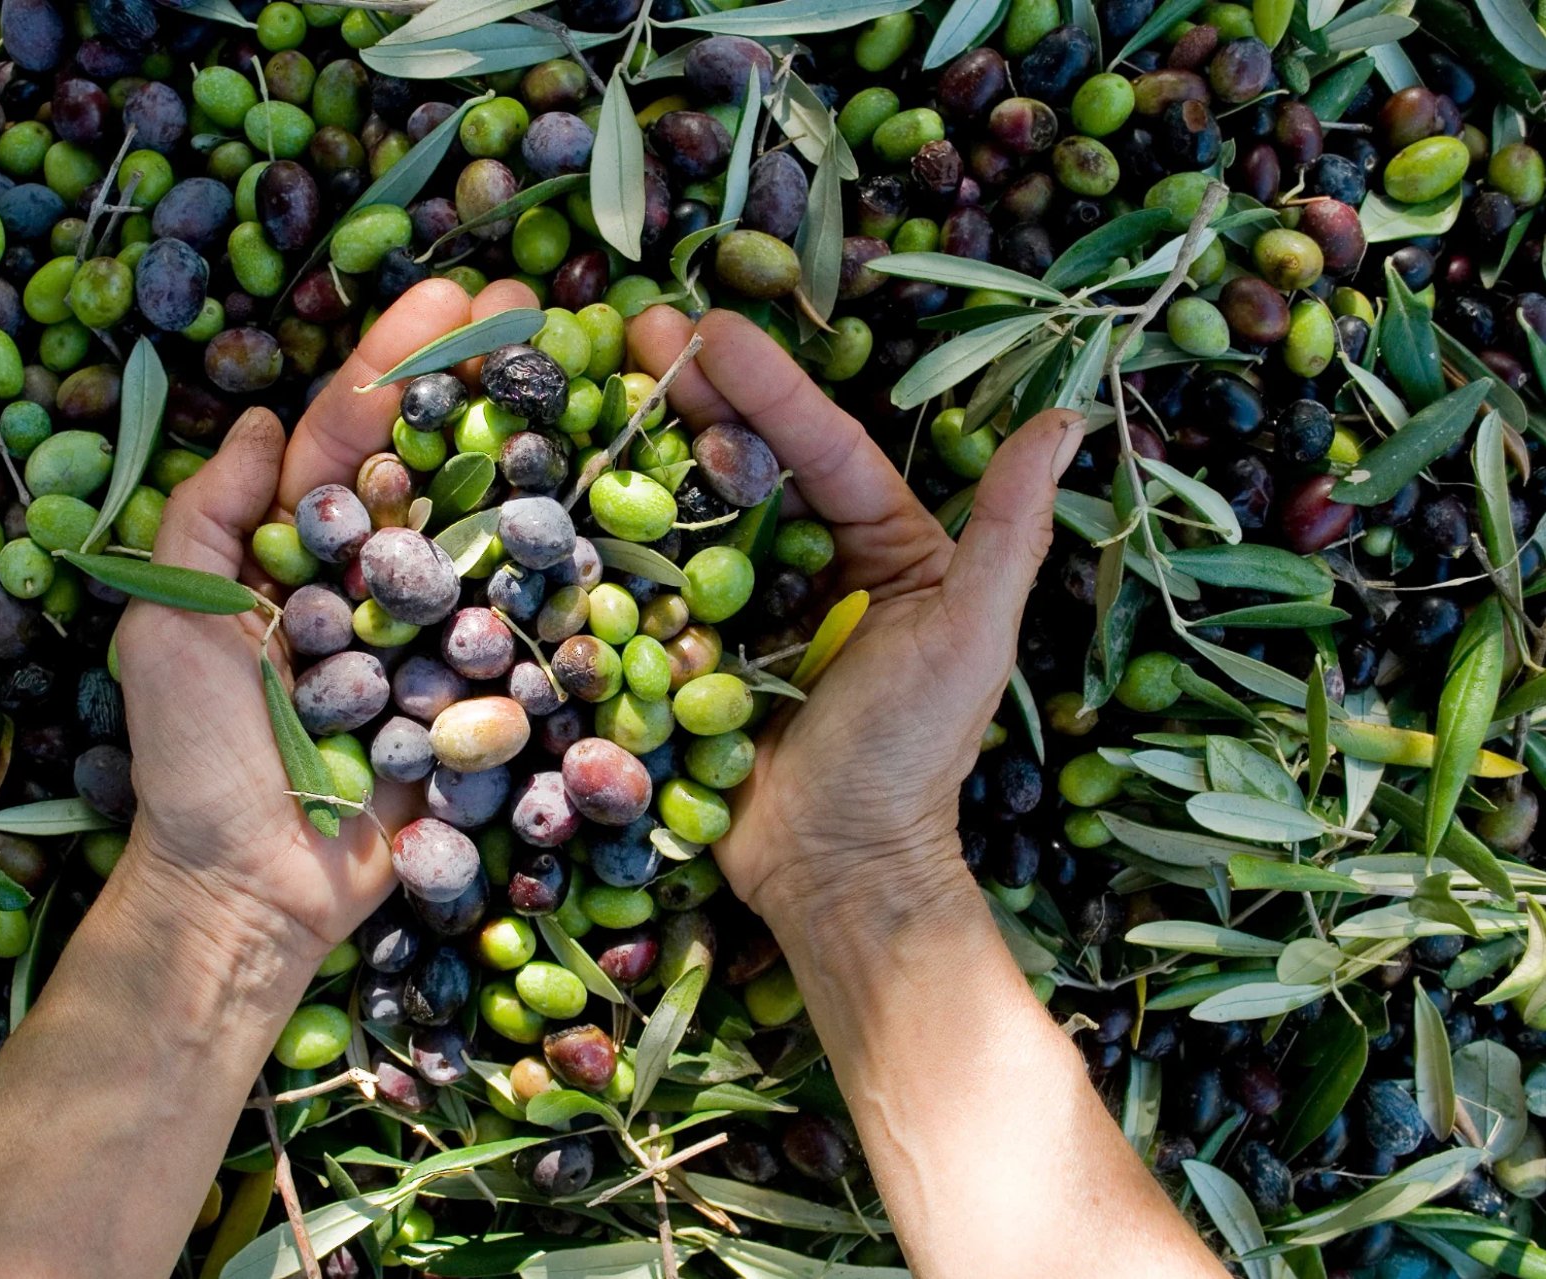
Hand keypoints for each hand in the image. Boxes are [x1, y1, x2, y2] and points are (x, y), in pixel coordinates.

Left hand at [115, 278, 539, 959]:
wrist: (253, 892)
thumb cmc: (197, 760)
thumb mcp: (167, 625)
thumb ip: (206, 519)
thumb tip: (255, 421)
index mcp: (293, 552)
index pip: (349, 435)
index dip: (398, 362)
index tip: (457, 295)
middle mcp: (366, 580)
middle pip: (432, 464)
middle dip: (482, 382)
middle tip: (544, 308)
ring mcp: (427, 636)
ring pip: (486, 533)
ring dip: (533, 455)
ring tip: (589, 382)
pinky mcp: (473, 698)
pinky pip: (521, 629)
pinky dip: (560, 573)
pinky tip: (606, 511)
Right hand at [629, 307, 1083, 936]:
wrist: (833, 869)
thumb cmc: (913, 754)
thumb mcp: (969, 634)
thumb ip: (1008, 529)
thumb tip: (1066, 418)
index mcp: (886, 547)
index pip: (823, 449)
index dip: (770, 387)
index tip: (712, 329)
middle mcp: (813, 565)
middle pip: (750, 463)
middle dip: (696, 394)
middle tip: (636, 327)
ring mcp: (745, 608)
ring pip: (696, 511)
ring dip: (648, 448)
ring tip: (598, 383)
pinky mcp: (691, 652)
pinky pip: (655, 586)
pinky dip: (619, 538)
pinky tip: (576, 484)